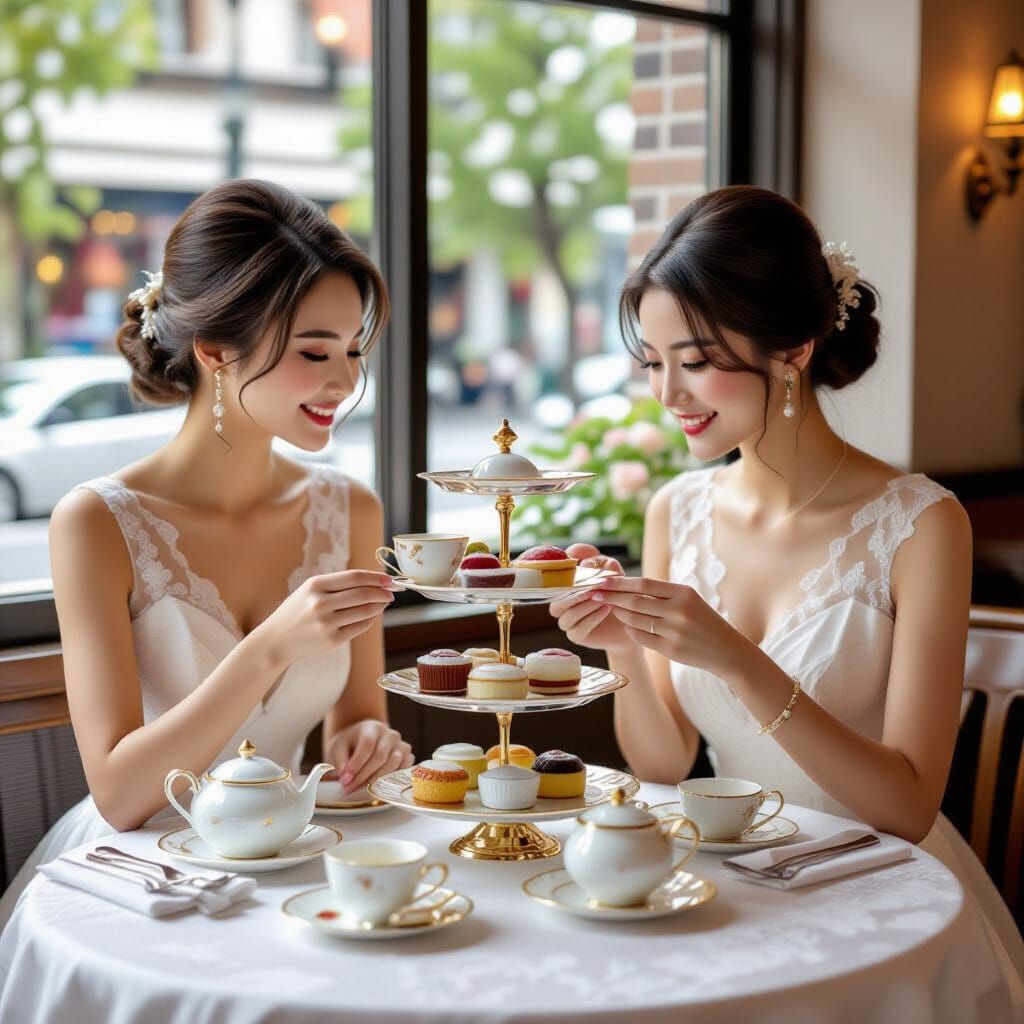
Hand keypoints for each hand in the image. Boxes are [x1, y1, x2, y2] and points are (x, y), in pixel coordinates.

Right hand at [254, 570, 399, 669]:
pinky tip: (370, 616)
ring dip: (379, 606)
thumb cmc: (297, 611)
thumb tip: (376, 583)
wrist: (276, 640)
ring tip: (383, 602)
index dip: (376, 577)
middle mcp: (321, 603)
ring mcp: (327, 623)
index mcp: (315, 585)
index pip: (355, 577)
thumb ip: (339, 585)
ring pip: (366, 611)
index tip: (390, 579)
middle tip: (392, 592)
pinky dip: (369, 620)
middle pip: (363, 594)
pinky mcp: (332, 640)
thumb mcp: (310, 590)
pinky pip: (360, 627)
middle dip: (383, 592)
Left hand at [325, 720, 413, 794]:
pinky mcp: (408, 756)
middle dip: (363, 776)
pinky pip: (404, 769)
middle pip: (380, 756)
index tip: (345, 779)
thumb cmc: (349, 744)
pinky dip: (392, 779)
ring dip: (375, 780)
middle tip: (348, 789)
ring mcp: (401, 745)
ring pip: (393, 764)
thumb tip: (345, 776)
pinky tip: (376, 785)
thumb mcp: (338, 747)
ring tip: (359, 788)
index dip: (357, 763)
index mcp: (372, 727)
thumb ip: (340, 760)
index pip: (368, 744)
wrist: (363, 741)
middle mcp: (390, 734)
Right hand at [549, 550, 629, 652]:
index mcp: (565, 590)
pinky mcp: (577, 636)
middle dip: (574, 596)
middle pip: (556, 604)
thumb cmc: (618, 591)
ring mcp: (568, 622)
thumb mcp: (612, 570)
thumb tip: (577, 554)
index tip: (580, 569)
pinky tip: (606, 609)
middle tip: (592, 589)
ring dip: (584, 607)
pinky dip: (592, 619)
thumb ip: (597, 560)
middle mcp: (562, 606)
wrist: (632, 617)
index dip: (562, 577)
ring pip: (566, 617)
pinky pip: (577, 630)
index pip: (553, 584)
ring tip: (603, 599)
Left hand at [591, 576, 754, 677]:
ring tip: (610, 608)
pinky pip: (641, 638)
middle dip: (611, 597)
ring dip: (619, 614)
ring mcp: (675, 632)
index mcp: (683, 593)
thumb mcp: (688, 599)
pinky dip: (630, 631)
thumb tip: (626, 586)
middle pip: (635, 602)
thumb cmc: (703, 621)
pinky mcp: (671, 650)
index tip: (601, 581)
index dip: (619, 583)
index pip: (643, 584)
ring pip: (635, 621)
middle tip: (594, 594)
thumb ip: (662, 593)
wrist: (726, 650)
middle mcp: (679, 610)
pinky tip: (627, 626)